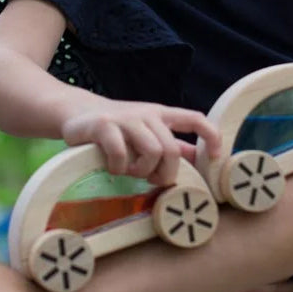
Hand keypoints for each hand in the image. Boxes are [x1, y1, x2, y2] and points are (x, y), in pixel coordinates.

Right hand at [61, 101, 222, 186]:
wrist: (78, 111)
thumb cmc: (119, 127)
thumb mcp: (148, 132)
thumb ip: (171, 144)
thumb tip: (199, 157)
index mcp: (162, 115)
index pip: (195, 118)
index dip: (210, 136)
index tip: (214, 157)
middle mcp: (147, 114)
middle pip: (171, 149)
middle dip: (165, 173)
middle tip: (151, 180)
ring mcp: (126, 119)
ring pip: (151, 152)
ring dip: (141, 171)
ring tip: (130, 171)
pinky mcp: (104, 126)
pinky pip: (121, 155)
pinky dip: (118, 169)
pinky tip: (112, 167)